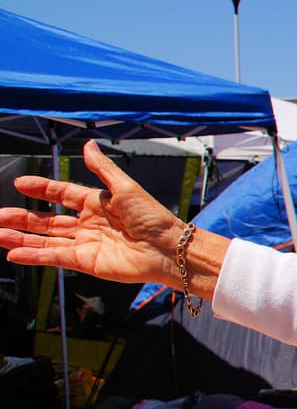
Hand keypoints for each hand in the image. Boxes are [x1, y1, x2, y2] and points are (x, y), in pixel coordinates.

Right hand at [0, 141, 184, 286]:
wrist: (169, 249)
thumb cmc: (154, 218)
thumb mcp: (126, 188)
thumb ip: (103, 169)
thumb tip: (88, 145)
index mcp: (98, 202)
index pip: (62, 193)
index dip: (42, 188)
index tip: (20, 183)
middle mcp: (89, 223)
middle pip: (48, 219)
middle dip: (22, 217)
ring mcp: (87, 244)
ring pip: (46, 239)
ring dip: (21, 237)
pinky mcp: (87, 262)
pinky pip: (55, 257)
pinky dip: (34, 256)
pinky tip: (14, 253)